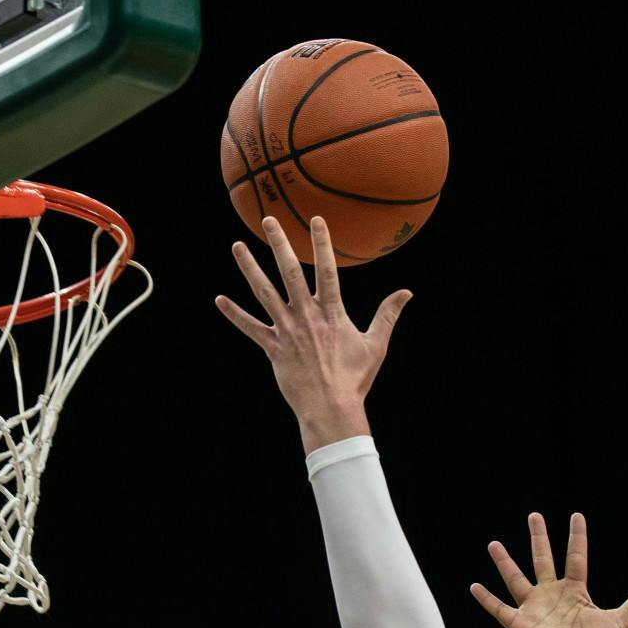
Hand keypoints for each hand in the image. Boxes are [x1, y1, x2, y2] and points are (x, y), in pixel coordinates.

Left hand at [215, 216, 412, 451]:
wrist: (331, 408)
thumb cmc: (355, 378)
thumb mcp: (377, 344)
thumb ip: (388, 314)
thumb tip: (407, 292)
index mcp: (331, 313)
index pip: (327, 270)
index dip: (321, 243)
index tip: (315, 219)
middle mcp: (306, 316)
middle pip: (289, 272)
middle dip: (279, 244)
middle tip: (268, 220)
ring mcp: (287, 331)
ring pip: (264, 293)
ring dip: (249, 269)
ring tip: (237, 246)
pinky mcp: (273, 349)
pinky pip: (250, 328)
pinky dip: (235, 314)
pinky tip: (220, 300)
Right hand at [470, 513, 627, 627]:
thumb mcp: (623, 622)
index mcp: (576, 592)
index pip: (576, 557)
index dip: (577, 537)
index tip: (576, 516)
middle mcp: (553, 596)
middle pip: (543, 559)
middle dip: (538, 537)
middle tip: (534, 516)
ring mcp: (534, 609)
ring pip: (516, 578)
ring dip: (504, 562)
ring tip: (493, 544)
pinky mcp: (519, 625)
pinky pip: (499, 609)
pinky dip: (486, 598)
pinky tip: (474, 586)